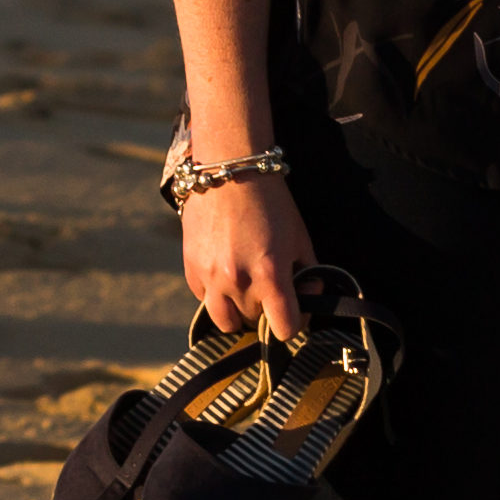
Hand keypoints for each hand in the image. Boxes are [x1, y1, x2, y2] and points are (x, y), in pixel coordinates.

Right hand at [179, 174, 314, 343]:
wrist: (230, 170)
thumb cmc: (272, 203)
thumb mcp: (300, 238)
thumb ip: (309, 275)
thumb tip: (308, 300)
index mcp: (271, 276)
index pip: (285, 329)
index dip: (294, 323)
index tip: (293, 312)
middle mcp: (238, 282)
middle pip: (254, 324)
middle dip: (265, 313)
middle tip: (269, 291)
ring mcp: (211, 277)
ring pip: (225, 321)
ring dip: (237, 312)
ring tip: (245, 291)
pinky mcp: (191, 268)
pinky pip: (204, 298)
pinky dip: (215, 294)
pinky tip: (225, 271)